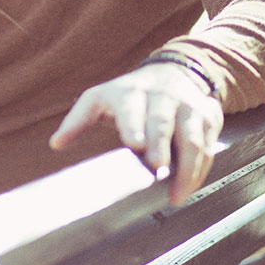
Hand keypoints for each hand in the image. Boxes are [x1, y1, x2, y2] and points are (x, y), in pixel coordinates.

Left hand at [49, 62, 222, 204]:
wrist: (175, 71)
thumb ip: (79, 120)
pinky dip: (199, 171)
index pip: (130, 107)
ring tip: (177, 193)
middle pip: (162, 121)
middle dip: (161, 144)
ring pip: (191, 137)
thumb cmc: (131, 95)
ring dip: (186, 167)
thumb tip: (56, 143)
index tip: (134, 142)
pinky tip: (189, 188)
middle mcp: (161, 97)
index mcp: (130, 92)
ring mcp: (187, 107)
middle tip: (157, 166)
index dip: (132, 124)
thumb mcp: (102, 99)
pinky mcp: (208, 117)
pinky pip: (207, 147)